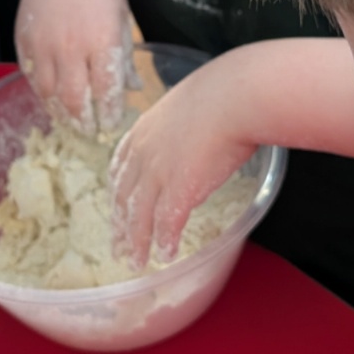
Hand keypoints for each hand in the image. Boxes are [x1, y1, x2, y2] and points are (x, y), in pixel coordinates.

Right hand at [15, 0, 135, 132]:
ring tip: (70, 119)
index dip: (107, 115)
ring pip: (49, 95)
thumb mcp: (121, 17)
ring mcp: (44, 45)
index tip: (110, 126)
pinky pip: (32, 78)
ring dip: (60, 112)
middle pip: (74, 101)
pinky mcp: (24, 42)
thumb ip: (124, 56)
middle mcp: (72, 47)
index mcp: (103, 41)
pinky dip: (42, 92)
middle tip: (89, 131)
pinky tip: (53, 96)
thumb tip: (133, 88)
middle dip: (83, 123)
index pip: (106, 92)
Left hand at [110, 56, 256, 267]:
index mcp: (144, 130)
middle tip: (117, 244)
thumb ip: (182, 125)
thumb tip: (195, 132)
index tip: (116, 205)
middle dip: (120, 223)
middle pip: (124, 196)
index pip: (121, 167)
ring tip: (136, 261)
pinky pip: (167, 223)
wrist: (237, 96)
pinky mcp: (180, 189)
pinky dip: (165, 241)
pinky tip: (166, 254)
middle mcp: (144, 153)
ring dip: (136, 241)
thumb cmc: (224, 93)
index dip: (118, 191)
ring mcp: (159, 172)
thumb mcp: (188, 104)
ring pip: (139, 215)